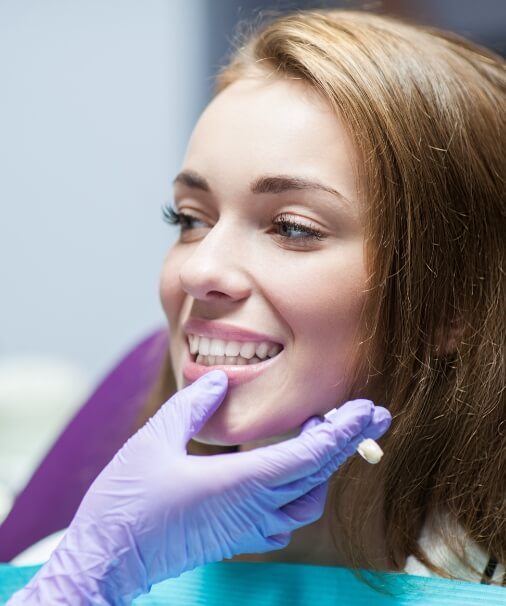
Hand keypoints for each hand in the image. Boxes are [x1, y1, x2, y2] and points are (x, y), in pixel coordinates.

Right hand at [8, 370, 390, 604]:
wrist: (107, 558)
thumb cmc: (127, 501)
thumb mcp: (155, 439)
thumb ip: (192, 405)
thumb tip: (219, 379)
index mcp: (239, 483)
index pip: (309, 456)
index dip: (341, 431)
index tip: (366, 410)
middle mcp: (252, 509)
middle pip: (317, 475)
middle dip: (347, 441)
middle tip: (369, 413)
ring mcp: (247, 529)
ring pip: (307, 501)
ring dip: (324, 467)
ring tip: (323, 435)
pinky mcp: (237, 539)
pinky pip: (286, 518)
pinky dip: (301, 491)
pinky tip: (291, 474)